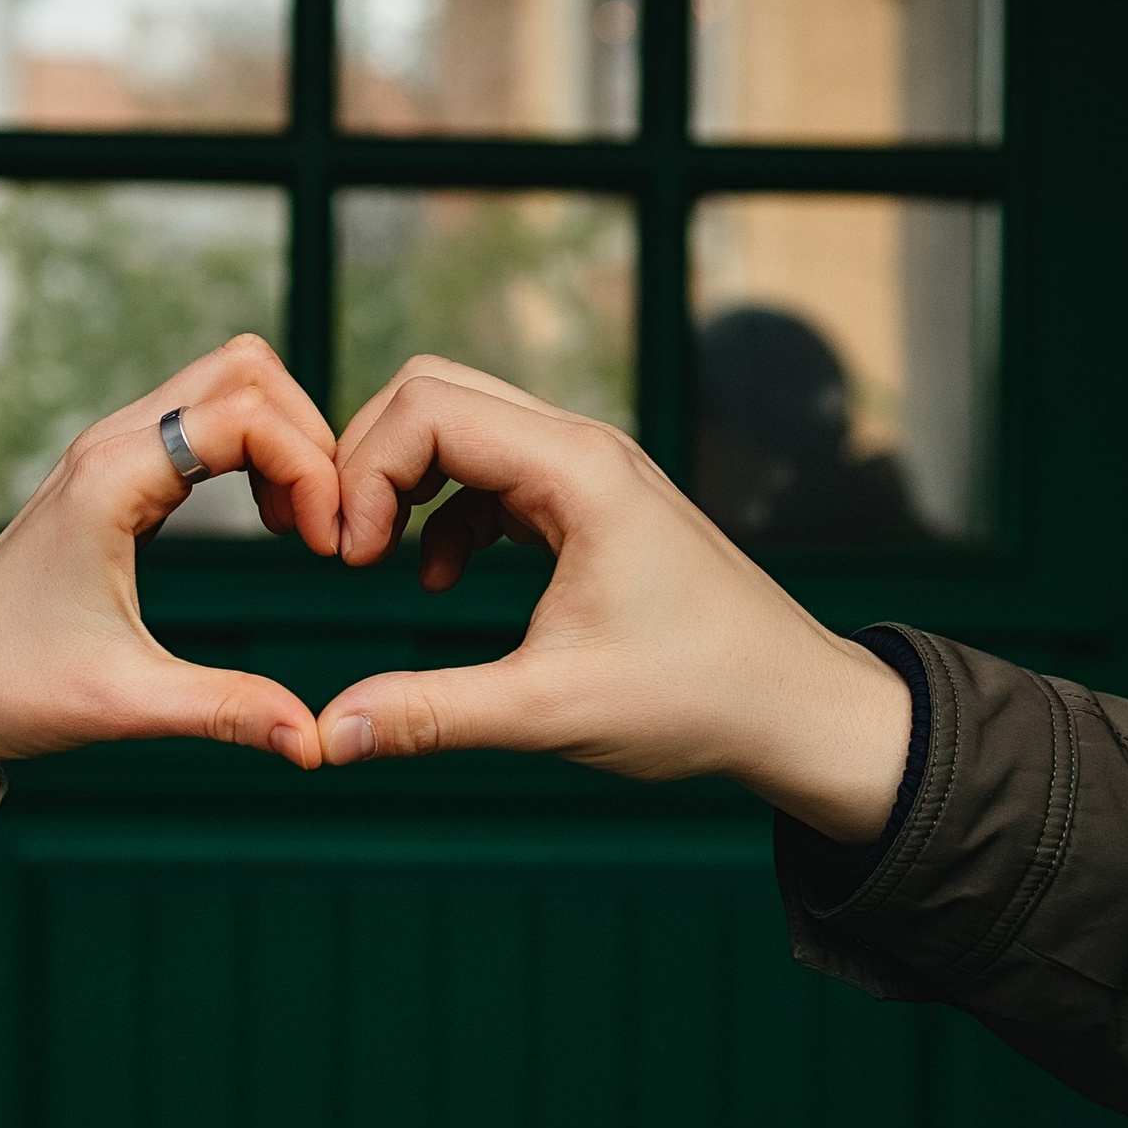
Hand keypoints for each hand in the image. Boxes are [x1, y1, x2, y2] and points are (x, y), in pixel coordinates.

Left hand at [0, 336, 340, 767]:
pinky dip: (253, 452)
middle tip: (325, 523)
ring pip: (225, 384)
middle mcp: (111, 444)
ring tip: (299, 524)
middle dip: (306, 435)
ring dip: (282, 437)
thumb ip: (228, 710)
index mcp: (113, 478)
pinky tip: (266, 521)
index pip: (245, 413)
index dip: (309, 468)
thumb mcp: (127, 701)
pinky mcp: (115, 472)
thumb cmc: (11, 685)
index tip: (327, 545)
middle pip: (244, 370)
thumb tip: (314, 740)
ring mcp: (110, 451)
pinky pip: (203, 421)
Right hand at [318, 358, 913, 839]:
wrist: (796, 708)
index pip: (427, 407)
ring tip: (379, 561)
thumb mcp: (551, 712)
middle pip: (436, 392)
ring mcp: (591, 471)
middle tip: (347, 550)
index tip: (349, 559)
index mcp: (578, 470)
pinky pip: (494, 471)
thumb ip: (433, 714)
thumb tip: (330, 736)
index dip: (363, 472)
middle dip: (371, 461)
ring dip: (406, 482)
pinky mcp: (593, 504)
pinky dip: (447, 510)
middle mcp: (585, 447)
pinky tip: (440, 579)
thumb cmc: (697, 699)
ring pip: (464, 426)